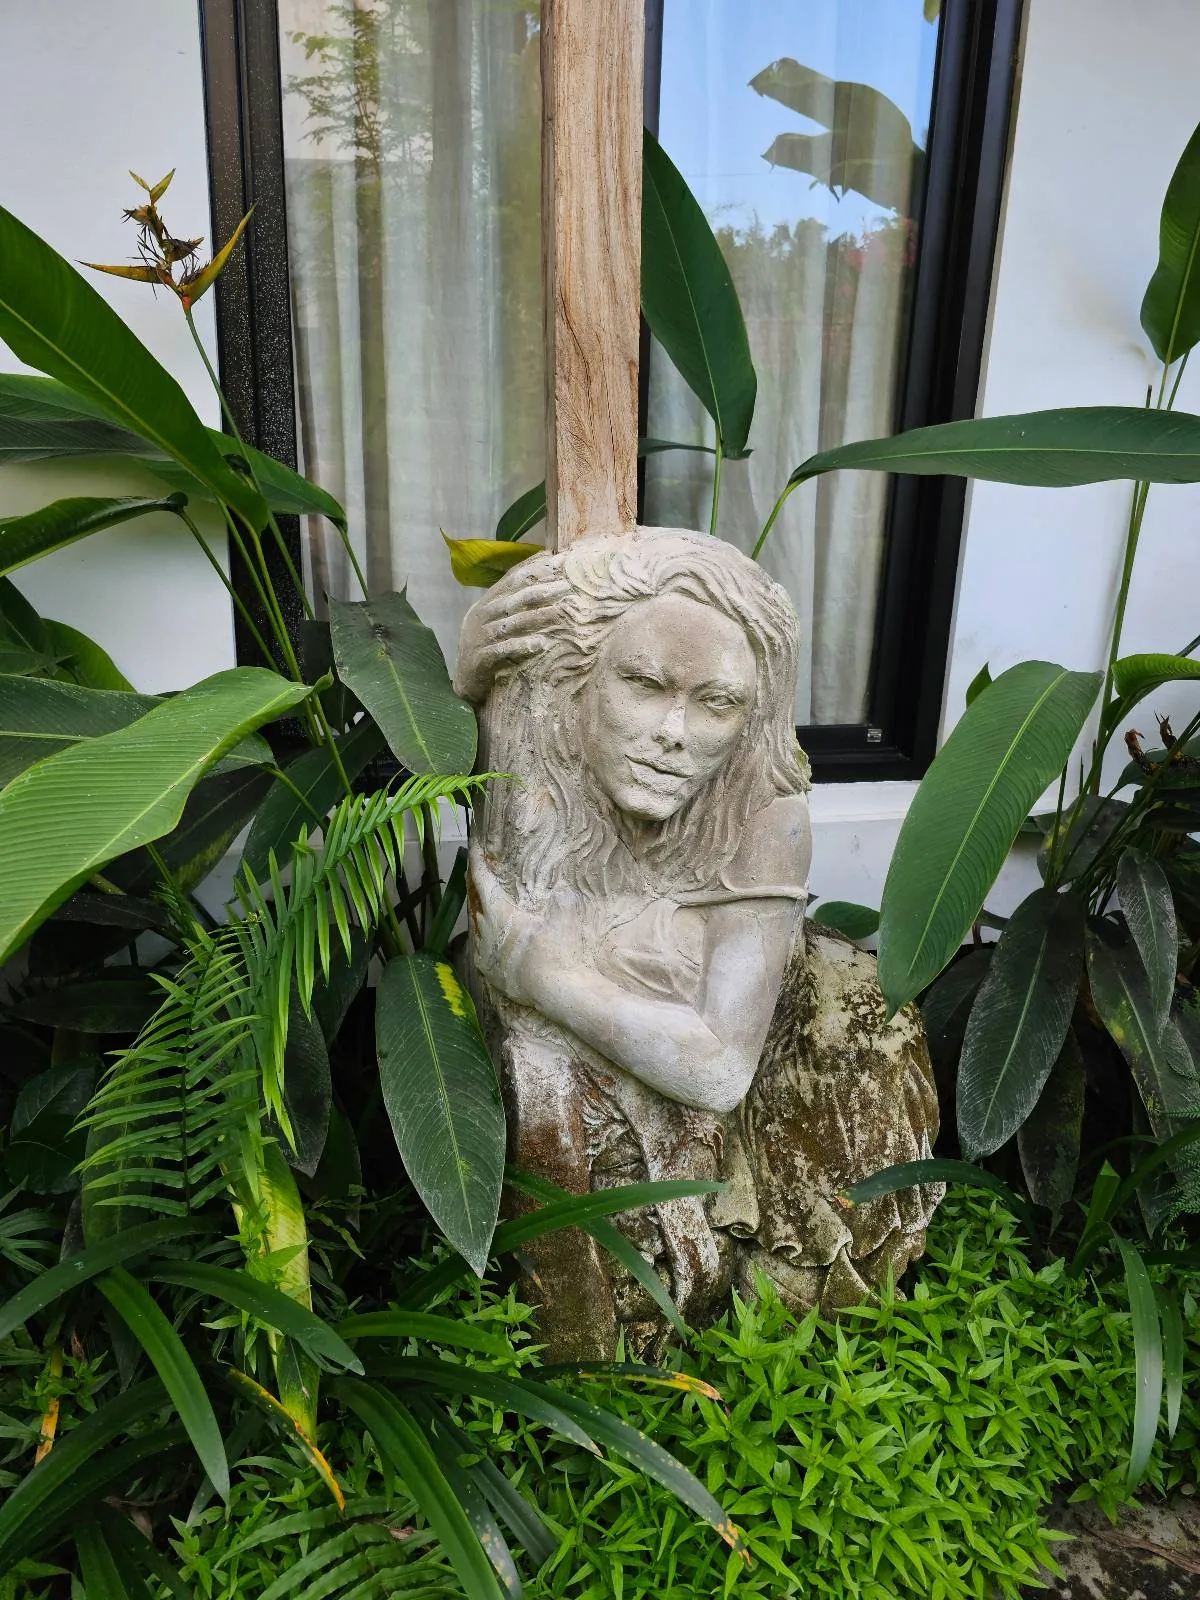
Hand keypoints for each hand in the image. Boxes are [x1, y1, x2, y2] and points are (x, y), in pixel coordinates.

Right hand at [453, 574, 570, 702]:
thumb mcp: (496, 620)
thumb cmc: (487, 647)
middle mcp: (481, 616)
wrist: (465, 680)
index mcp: (486, 603)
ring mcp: (479, 637)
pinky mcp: (481, 659)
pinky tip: (541, 644)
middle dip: (540, 590)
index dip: (534, 570)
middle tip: (565, 586)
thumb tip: (546, 584)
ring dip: (537, 617)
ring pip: (511, 623)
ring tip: (560, 613)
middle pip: (513, 599)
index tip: (558, 564)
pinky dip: (522, 646)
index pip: (511, 580)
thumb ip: (514, 604)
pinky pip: (503, 650)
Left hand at [468, 847, 582, 1010]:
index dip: (478, 862)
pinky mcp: (488, 974)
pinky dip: (485, 939)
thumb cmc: (559, 949)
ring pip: (478, 927)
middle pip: (477, 902)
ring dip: (482, 914)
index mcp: (499, 911)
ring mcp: (485, 953)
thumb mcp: (565, 914)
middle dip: (479, 887)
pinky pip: (481, 949)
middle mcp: (486, 930)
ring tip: (486, 906)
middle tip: (481, 874)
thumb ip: (560, 899)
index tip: (473, 848)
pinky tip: (490, 939)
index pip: (483, 880)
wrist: (555, 990)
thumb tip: (563, 892)